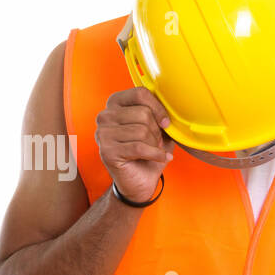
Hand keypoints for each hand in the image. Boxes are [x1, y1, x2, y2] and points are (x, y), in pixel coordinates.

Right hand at [95, 87, 174, 202]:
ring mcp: (102, 134)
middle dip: (156, 131)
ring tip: (153, 151)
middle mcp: (105, 116)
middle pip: (143, 113)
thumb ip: (159, 112)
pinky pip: (139, 147)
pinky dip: (155, 154)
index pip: (140, 93)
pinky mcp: (107, 151)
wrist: (139, 181)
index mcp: (115, 104)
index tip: (166, 123)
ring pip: (142, 130)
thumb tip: (171, 103)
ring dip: (154, 144)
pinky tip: (161, 158)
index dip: (158, 108)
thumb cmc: (147, 152)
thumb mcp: (157, 128)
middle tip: (155, 143)